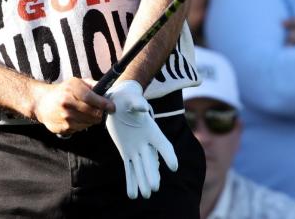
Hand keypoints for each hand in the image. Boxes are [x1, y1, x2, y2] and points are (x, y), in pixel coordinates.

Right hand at [31, 78, 112, 135]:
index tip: (112, 107)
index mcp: (71, 89)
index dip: (104, 104)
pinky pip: (81, 128)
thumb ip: (92, 85)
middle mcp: (67, 103)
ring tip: (86, 113)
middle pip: (93, 113)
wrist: (41, 103)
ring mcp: (65, 117)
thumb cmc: (62, 91)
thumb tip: (107, 90)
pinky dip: (83, 124)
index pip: (92, 98)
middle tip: (101, 110)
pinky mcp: (64, 128)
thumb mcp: (75, 82)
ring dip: (92, 119)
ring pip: (89, 123)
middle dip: (100, 113)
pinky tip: (77, 118)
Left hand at [104, 80, 177, 199]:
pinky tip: (132, 194)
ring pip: (140, 168)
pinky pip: (129, 168)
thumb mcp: (133, 100)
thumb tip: (143, 108)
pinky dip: (130, 181)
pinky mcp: (126, 152)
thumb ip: (138, 105)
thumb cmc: (129, 98)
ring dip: (142, 181)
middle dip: (152, 174)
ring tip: (145, 195)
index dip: (169, 155)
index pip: (163, 145)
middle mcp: (146, 143)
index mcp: (152, 131)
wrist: (120, 102)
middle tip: (154, 188)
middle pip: (151, 161)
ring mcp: (136, 149)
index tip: (174, 167)